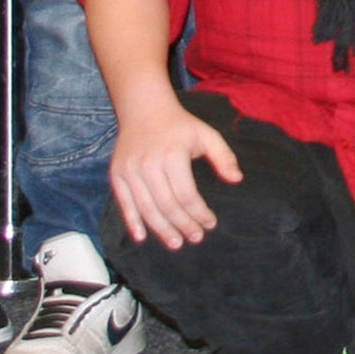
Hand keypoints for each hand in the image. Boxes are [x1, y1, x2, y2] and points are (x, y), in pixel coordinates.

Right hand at [106, 97, 239, 249]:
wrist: (144, 109)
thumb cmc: (180, 126)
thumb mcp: (207, 135)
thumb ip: (224, 157)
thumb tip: (237, 179)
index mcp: (173, 155)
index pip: (187, 195)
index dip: (199, 213)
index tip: (210, 224)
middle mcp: (149, 164)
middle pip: (167, 205)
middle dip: (183, 225)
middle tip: (195, 238)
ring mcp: (130, 170)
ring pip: (146, 208)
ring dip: (161, 229)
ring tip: (176, 243)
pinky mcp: (117, 174)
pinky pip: (124, 203)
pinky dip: (132, 221)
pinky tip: (142, 237)